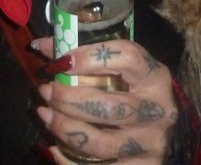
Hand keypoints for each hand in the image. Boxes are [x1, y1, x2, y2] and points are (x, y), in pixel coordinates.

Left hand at [33, 37, 176, 164]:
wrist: (158, 132)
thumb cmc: (132, 92)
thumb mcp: (119, 70)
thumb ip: (85, 57)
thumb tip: (42, 46)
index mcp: (155, 77)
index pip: (127, 58)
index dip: (90, 57)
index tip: (61, 62)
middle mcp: (158, 111)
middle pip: (108, 107)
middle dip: (68, 100)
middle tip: (46, 91)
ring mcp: (150, 143)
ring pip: (100, 143)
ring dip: (64, 129)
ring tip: (45, 114)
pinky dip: (69, 160)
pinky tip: (55, 147)